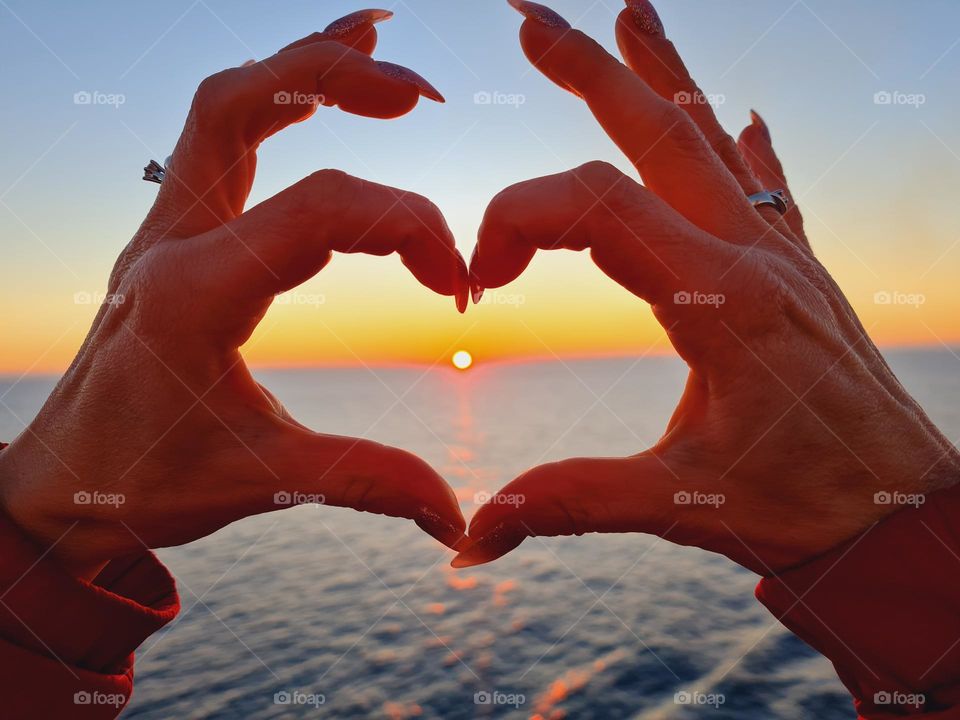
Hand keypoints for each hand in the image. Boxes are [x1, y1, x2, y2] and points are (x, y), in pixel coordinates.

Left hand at [0, 10, 468, 580]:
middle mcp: (169, 241)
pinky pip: (218, 139)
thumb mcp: (261, 481)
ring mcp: (162, 230)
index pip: (320, 212)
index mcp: (194, 293)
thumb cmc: (142, 483)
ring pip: (224, 106)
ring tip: (375, 48)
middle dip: (336, 80)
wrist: (57, 484)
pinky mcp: (171, 236)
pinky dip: (274, 101)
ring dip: (301, 70)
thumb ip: (365, 484)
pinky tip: (317, 95)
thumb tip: (456, 517)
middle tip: (421, 96)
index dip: (410, 230)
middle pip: (241, 103)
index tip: (460, 286)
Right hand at [454, 0, 959, 573]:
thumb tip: (475, 536)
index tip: (479, 279)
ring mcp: (785, 254)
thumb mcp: (682, 506)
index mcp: (722, 300)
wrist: (909, 513)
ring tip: (631, 14)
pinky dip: (742, 140)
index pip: (596, 208)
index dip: (515, 224)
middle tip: (532, 19)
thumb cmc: (806, 506)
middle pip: (658, 133)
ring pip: (713, 139)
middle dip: (588, 70)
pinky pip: (768, 182)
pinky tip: (741, 111)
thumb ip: (574, 501)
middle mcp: (756, 255)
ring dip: (662, 75)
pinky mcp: (800, 272)